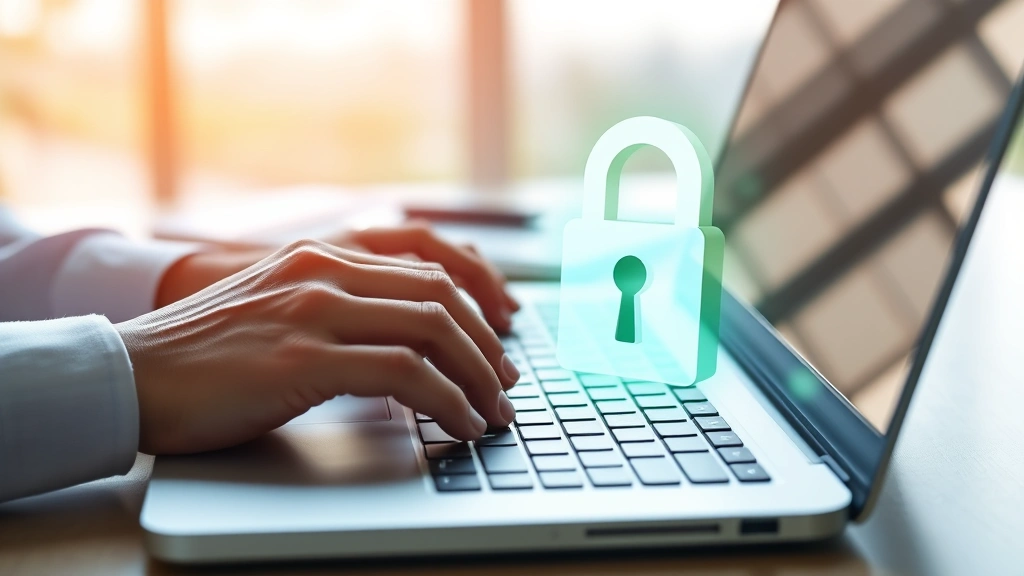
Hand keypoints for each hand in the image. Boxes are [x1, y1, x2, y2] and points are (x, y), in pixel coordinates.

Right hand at [118, 239, 519, 454]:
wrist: (129, 373)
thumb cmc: (204, 352)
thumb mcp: (278, 302)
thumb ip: (336, 300)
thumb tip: (401, 332)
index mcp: (322, 254)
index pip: (427, 260)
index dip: (479, 294)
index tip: (503, 329)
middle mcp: (324, 270)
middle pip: (441, 294)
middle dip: (488, 342)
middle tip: (507, 380)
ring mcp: (314, 309)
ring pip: (434, 329)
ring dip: (478, 375)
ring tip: (494, 410)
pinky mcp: (303, 357)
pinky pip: (405, 373)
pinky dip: (447, 401)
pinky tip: (459, 423)